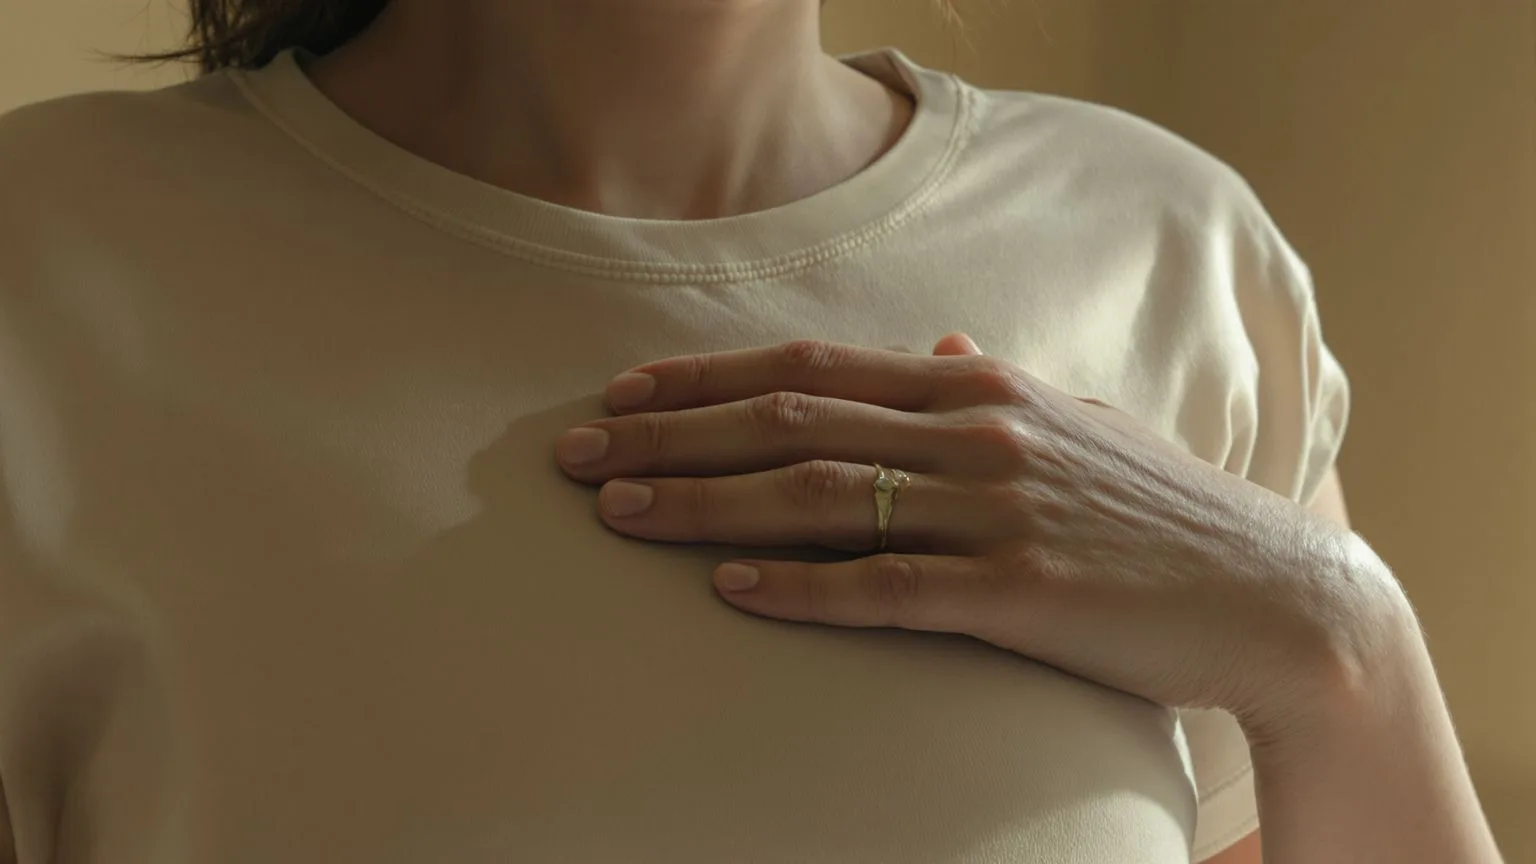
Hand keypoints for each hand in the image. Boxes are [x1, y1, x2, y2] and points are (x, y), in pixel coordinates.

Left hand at [554, 335, 1404, 734]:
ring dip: (705, 504)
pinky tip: (730, 590)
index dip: (707, 378)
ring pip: (818, 498)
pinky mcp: (1020, 593)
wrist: (1275, 594)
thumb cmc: (1161, 511)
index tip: (625, 390)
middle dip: (670, 434)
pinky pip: (886, 587)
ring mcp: (997, 510)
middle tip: (576, 453)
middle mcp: (978, 432)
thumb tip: (938, 346)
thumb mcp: (1080, 422)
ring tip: (618, 512)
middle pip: (789, 423)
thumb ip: (997, 385)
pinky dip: (801, 587)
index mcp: (980, 387)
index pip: (813, 367)